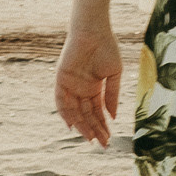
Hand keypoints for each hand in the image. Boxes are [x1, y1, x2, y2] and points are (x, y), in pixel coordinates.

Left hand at [55, 21, 123, 144]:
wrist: (94, 31)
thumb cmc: (107, 48)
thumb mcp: (114, 74)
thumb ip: (112, 95)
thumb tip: (113, 117)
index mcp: (95, 88)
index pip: (97, 112)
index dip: (103, 126)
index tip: (109, 139)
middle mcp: (82, 89)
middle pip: (86, 115)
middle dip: (94, 130)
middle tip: (102, 144)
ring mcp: (71, 85)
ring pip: (75, 111)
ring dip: (82, 125)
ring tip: (91, 138)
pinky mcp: (61, 79)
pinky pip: (61, 100)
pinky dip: (65, 113)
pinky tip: (72, 125)